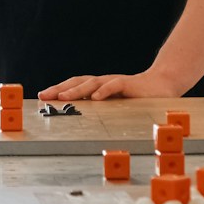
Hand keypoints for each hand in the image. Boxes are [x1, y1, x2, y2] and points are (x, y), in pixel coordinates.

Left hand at [39, 71, 181, 102]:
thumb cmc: (136, 97)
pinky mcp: (129, 84)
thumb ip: (100, 110)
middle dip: (59, 89)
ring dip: (76, 90)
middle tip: (44, 96)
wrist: (162, 85)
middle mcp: (103, 82)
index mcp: (98, 87)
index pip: (74, 86)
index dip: (57, 90)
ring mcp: (115, 82)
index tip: (41, 97)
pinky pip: (115, 85)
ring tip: (63, 97)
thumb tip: (79, 121)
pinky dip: (104, 91)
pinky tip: (96, 97)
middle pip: (77, 83)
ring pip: (92, 83)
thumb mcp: (115, 106)